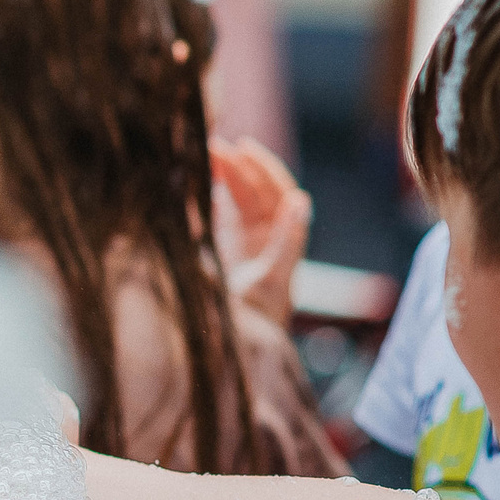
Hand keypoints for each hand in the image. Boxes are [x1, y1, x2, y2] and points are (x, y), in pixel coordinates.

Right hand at [210, 136, 308, 327]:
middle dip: (238, 168)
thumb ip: (287, 241)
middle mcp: (266, 240)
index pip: (277, 195)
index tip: (243, 148)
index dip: (263, 169)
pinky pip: (222, 214)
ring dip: (224, 177)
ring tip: (203, 155)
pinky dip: (212, 195)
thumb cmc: (256, 323)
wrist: (240, 352)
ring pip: (238, 201)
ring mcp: (246, 244)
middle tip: (211, 147)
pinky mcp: (226, 251)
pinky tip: (198, 178)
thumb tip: (301, 199)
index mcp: (282, 243)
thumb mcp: (271, 281)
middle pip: (256, 193)